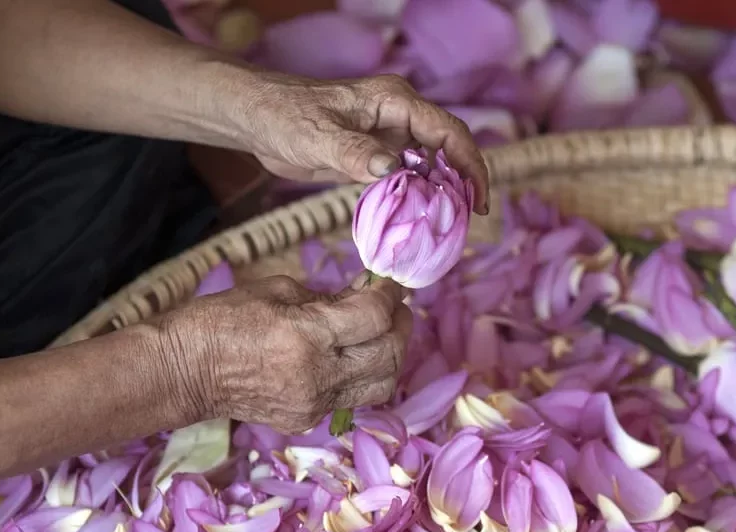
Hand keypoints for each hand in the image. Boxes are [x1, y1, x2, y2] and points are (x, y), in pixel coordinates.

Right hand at [158, 274, 412, 433]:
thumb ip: (329, 297)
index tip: (389, 284)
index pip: (374, 318)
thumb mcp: (277, 290)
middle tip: (394, 307)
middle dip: (400, 326)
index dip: (390, 297)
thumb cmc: (222, 319)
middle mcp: (318, 376)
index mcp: (307, 336)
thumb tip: (365, 297)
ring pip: (382, 385)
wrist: (183, 371)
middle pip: (389, 355)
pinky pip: (354, 398)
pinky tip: (351, 355)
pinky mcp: (307, 420)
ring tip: (379, 333)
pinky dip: (364, 374)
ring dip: (390, 355)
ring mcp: (314, 404)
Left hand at [235, 73, 490, 214]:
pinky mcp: (377, 156)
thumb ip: (354, 152)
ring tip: (451, 225)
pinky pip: (409, 177)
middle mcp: (400, 117)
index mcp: (396, 101)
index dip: (470, 163)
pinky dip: (419, 198)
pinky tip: (420, 221)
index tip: (476, 199)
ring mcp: (390, 136)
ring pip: (432, 164)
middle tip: (469, 219)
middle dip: (464, 181)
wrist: (259, 120)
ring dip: (443, 192)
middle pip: (449, 147)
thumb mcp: (318, 138)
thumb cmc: (286, 117)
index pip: (449, 131)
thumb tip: (392, 169)